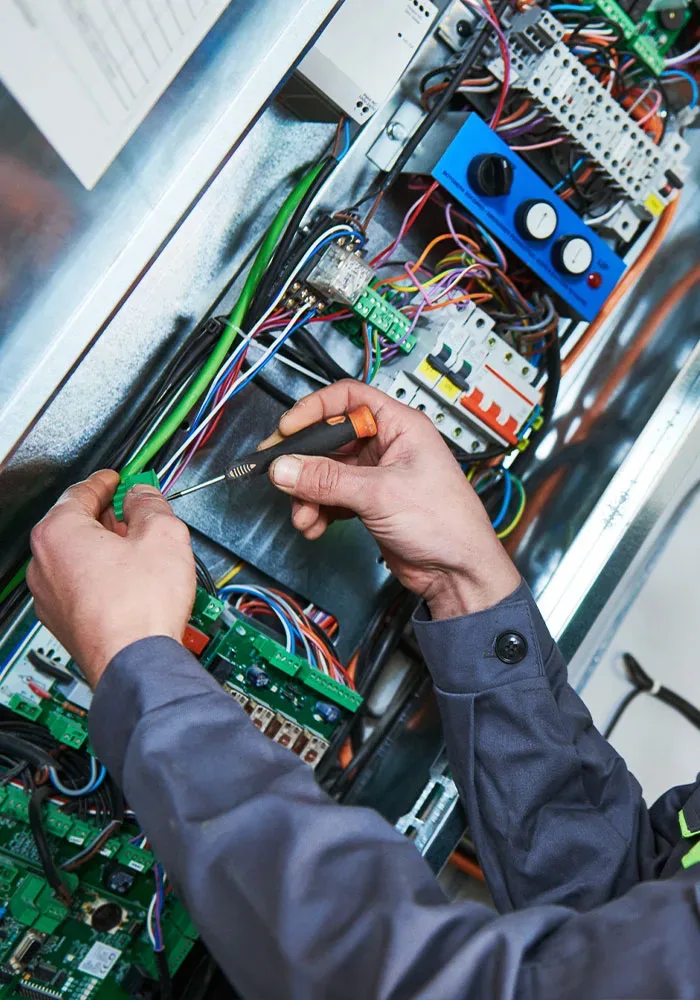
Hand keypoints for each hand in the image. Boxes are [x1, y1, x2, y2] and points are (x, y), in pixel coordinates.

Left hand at [27, 471, 195, 687]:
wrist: (135, 663)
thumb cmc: (140, 607)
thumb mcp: (163, 534)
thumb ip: (151, 504)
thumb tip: (143, 495)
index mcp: (59, 533)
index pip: (80, 491)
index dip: (106, 481)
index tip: (118, 479)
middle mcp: (44, 563)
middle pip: (75, 524)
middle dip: (107, 516)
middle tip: (134, 512)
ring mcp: (49, 596)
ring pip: (77, 556)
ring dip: (104, 548)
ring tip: (139, 551)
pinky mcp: (62, 620)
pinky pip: (79, 584)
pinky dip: (100, 575)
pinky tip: (130, 581)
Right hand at [265, 382, 519, 618]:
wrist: (458, 571)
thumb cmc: (447, 523)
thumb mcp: (380, 493)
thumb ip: (328, 480)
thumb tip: (286, 467)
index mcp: (399, 426)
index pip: (348, 398)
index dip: (315, 409)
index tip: (288, 429)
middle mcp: (386, 445)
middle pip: (330, 438)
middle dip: (303, 460)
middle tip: (278, 473)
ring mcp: (375, 475)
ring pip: (325, 472)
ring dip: (307, 493)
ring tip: (303, 514)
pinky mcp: (368, 502)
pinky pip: (330, 497)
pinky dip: (317, 510)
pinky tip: (314, 525)